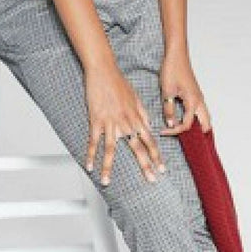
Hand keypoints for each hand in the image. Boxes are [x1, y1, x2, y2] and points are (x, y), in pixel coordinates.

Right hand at [84, 63, 166, 185]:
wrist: (103, 70)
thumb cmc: (118, 82)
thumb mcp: (135, 97)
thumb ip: (142, 113)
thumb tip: (149, 125)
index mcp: (136, 117)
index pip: (149, 140)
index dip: (156, 155)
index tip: (161, 168)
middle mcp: (126, 122)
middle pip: (137, 148)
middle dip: (145, 165)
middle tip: (151, 180)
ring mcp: (111, 122)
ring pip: (111, 150)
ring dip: (108, 168)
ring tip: (106, 181)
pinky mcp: (96, 120)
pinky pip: (93, 141)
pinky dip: (90, 154)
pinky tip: (89, 166)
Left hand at [159, 49, 212, 133]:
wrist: (176, 55)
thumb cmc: (172, 70)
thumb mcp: (167, 92)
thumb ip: (169, 110)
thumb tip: (171, 124)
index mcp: (193, 102)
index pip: (188, 124)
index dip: (175, 131)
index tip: (164, 130)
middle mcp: (200, 101)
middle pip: (206, 124)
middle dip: (197, 133)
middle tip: (183, 138)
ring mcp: (199, 97)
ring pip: (205, 117)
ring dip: (197, 125)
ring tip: (182, 129)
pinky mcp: (196, 94)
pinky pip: (200, 111)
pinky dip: (195, 118)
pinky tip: (183, 118)